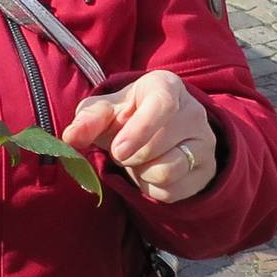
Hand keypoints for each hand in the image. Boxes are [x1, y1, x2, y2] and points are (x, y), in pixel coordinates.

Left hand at [59, 69, 218, 202]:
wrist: (157, 133)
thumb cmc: (127, 117)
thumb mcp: (105, 112)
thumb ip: (87, 120)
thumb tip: (70, 137)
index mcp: (167, 86)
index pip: (162, 105)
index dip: (138, 131)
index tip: (117, 151)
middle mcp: (193, 111)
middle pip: (158, 145)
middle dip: (130, 156)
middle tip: (123, 151)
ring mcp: (205, 141)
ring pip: (168, 171)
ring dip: (141, 173)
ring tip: (139, 160)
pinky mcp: (207, 169)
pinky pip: (174, 190)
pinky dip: (153, 188)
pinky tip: (151, 173)